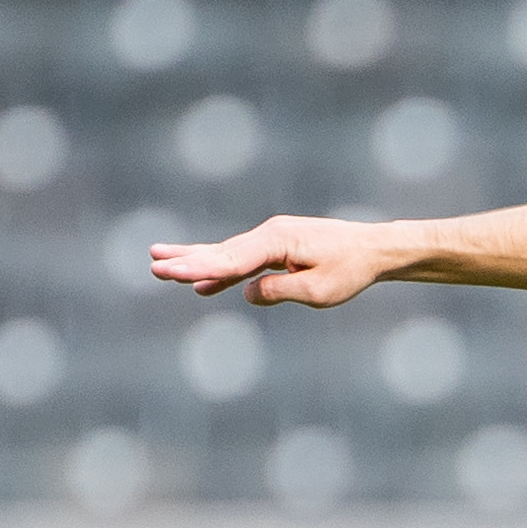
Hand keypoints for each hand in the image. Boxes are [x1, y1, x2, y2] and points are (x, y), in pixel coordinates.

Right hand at [149, 216, 398, 304]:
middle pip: (220, 252)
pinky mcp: (277, 247)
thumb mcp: (319, 291)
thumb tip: (250, 293)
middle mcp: (269, 234)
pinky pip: (242, 260)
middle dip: (185, 260)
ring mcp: (271, 238)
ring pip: (226, 253)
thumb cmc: (351, 270)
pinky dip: (221, 270)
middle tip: (152, 264)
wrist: (374, 249)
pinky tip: (202, 285)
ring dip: (194, 260)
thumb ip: (281, 292)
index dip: (198, 269)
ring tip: (159, 262)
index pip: (230, 260)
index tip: (170, 272)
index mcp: (277, 241)